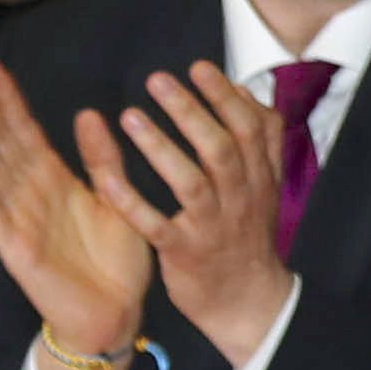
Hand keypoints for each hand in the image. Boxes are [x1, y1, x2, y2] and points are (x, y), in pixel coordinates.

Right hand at [0, 59, 152, 369]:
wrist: (117, 315)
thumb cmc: (115, 262)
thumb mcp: (116, 200)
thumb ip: (103, 160)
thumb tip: (90, 114)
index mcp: (54, 182)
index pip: (24, 132)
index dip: (7, 100)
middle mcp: (31, 196)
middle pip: (3, 141)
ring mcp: (19, 219)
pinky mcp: (17, 247)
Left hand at [101, 63, 292, 365]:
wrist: (247, 302)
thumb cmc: (245, 236)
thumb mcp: (264, 186)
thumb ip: (260, 140)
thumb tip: (247, 92)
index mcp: (256, 179)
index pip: (249, 129)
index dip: (225, 97)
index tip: (198, 67)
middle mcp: (238, 198)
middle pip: (219, 148)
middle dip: (190, 111)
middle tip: (158, 79)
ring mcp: (211, 227)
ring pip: (189, 182)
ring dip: (160, 148)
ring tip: (129, 117)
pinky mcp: (184, 253)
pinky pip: (155, 225)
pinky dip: (131, 202)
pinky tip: (106, 179)